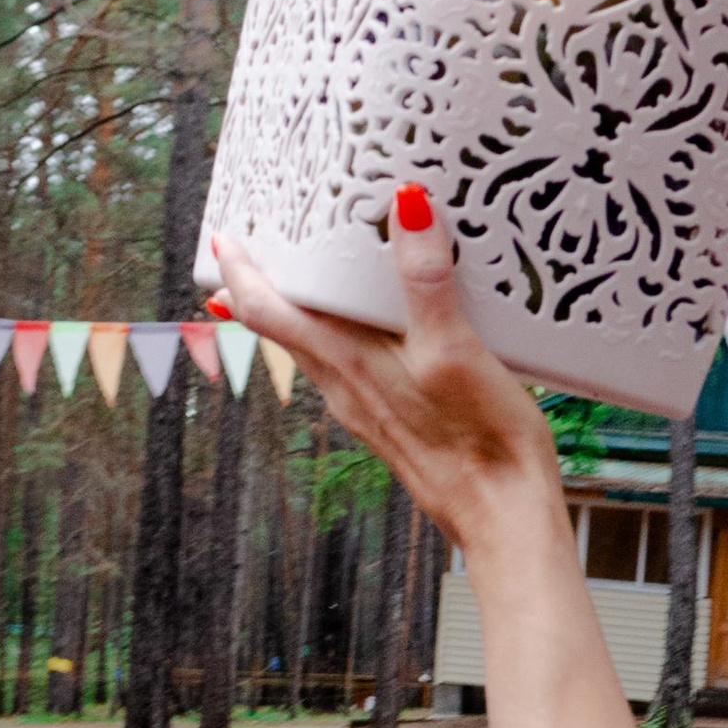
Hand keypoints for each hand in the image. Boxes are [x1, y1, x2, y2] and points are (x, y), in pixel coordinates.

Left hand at [208, 201, 561, 555]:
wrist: (503, 519)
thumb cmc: (480, 444)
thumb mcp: (453, 349)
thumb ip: (425, 280)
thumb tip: (406, 208)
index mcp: (347, 364)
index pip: (266, 311)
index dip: (239, 271)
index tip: (224, 237)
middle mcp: (345, 389)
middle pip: (282, 331)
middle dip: (263, 288)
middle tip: (255, 251)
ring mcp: (367, 410)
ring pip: (315, 352)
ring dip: (302, 315)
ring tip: (307, 283)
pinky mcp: (395, 425)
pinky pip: (350, 371)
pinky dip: (343, 341)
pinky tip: (372, 336)